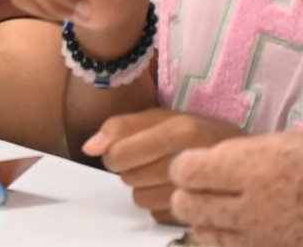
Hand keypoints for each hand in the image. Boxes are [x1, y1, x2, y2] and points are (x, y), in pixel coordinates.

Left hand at [82, 107, 244, 223]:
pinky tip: (175, 190)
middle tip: (151, 160)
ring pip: (141, 200)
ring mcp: (204, 192)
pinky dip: (161, 205)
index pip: (119, 154)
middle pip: (128, 178)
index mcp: (182, 130)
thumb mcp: (160, 117)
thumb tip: (89, 147)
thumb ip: (120, 127)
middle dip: (132, 170)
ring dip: (145, 189)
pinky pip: (159, 216)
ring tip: (163, 175)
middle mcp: (195, 161)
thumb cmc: (196, 133)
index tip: (125, 150)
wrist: (245, 157)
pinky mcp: (206, 215)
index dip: (114, 154)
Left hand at [170, 130, 302, 246]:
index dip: (182, 166)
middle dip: (185, 194)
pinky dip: (224, 237)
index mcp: (253, 168)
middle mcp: (253, 207)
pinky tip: (235, 224)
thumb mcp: (283, 143)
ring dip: (202, 218)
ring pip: (202, 233)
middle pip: (185, 206)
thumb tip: (200, 155)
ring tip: (217, 206)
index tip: (189, 163)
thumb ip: (239, 151)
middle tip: (198, 186)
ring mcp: (262, 238)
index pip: (186, 171)